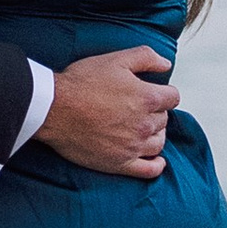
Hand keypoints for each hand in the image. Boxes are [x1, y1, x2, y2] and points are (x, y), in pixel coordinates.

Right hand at [42, 47, 176, 180]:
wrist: (54, 109)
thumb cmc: (82, 83)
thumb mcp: (116, 59)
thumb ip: (146, 57)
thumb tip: (166, 64)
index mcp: (147, 98)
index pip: (172, 97)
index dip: (163, 92)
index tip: (152, 92)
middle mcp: (144, 124)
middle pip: (164, 120)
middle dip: (155, 112)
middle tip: (137, 108)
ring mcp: (133, 146)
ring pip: (158, 143)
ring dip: (154, 135)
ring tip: (141, 128)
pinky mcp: (120, 163)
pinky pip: (148, 170)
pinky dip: (156, 165)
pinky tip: (155, 160)